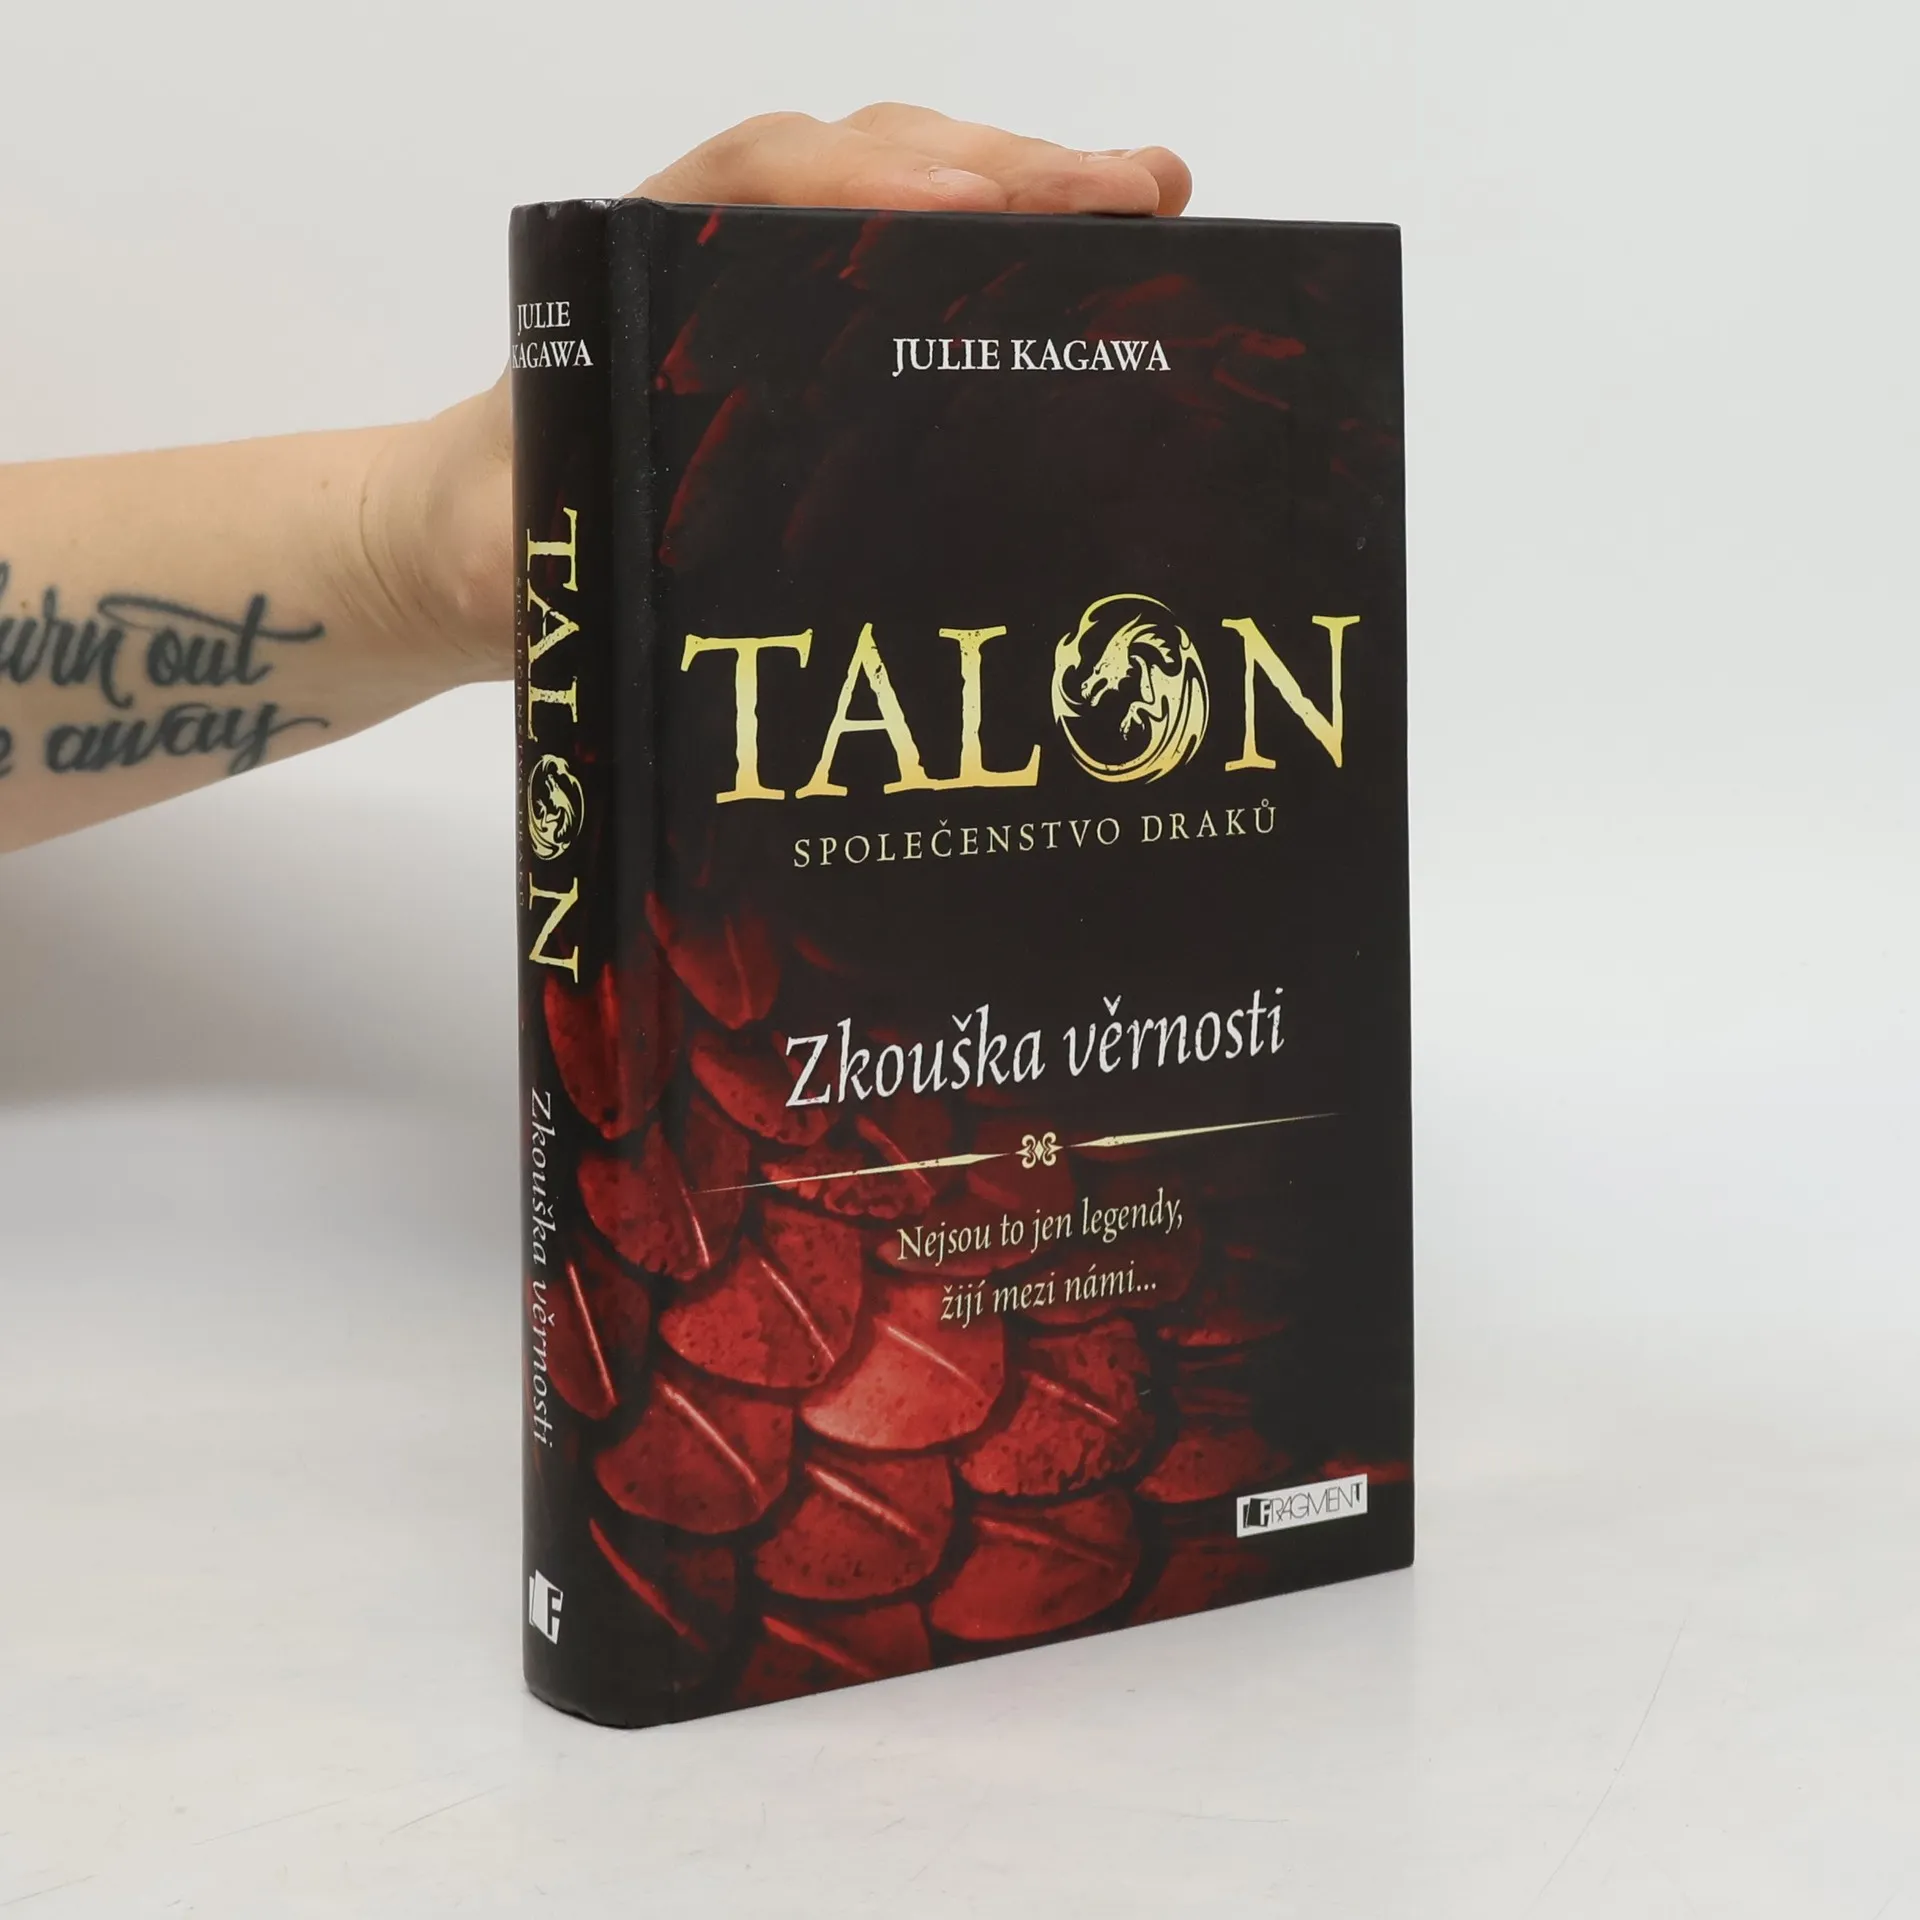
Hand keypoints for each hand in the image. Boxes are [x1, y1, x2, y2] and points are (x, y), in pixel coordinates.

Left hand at [382, 107, 1192, 680]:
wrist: (472, 541)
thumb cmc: (502, 539)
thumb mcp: (506, 552)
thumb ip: (534, 551)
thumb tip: (572, 562)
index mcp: (630, 287)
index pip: (753, 189)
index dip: (859, 188)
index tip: (959, 208)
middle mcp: (709, 249)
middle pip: (860, 166)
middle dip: (997, 170)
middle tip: (1127, 193)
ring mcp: (767, 271)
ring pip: (902, 182)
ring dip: (1023, 182)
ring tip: (1146, 197)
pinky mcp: (807, 316)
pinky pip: (913, 241)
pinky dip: (1006, 230)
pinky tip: (1096, 238)